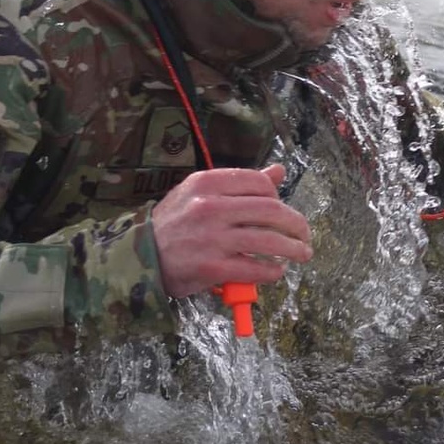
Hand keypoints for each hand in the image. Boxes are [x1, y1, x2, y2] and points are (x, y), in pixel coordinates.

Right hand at [152, 163, 312, 298]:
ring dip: (294, 249)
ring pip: (269, 241)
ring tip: (302, 254)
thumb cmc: (173, 224)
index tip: (283, 210)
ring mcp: (212, 238)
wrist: (139, 256)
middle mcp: (211, 207)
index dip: (278, 197)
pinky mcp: (213, 267)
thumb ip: (238, 184)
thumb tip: (278, 171)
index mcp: (207, 183)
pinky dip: (273, 271)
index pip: (259, 183)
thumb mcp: (198, 194)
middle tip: (305, 234)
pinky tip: (277, 271)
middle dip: (297, 225)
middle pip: (272, 211)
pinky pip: (255, 268)